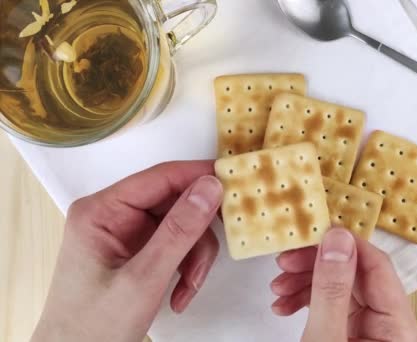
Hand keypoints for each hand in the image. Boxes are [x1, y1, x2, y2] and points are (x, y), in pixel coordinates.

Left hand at [32, 161, 222, 341]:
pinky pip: (176, 246)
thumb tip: (209, 188)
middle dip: (197, 235)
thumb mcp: (142, 279)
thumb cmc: (92, 328)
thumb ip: (178, 232)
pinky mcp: (138, 252)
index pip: (161, 178)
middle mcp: (114, 216)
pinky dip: (186, 269)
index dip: (199, 178)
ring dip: (194, 258)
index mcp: (102, 211)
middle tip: (210, 254)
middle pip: (176, 204)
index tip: (234, 185)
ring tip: (188, 287)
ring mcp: (127, 234)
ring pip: (182, 227)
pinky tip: (180, 293)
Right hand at [271, 228, 416, 341]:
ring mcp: (374, 334)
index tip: (313, 233)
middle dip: (316, 266)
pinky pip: (335, 309)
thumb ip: (331, 291)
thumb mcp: (325, 341)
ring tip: (278, 288)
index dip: (344, 244)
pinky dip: (309, 302)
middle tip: (286, 260)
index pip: (378, 267)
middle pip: (357, 276)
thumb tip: (337, 242)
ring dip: (307, 283)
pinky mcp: (355, 338)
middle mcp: (393, 329)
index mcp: (401, 331)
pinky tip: (285, 304)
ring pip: (342, 290)